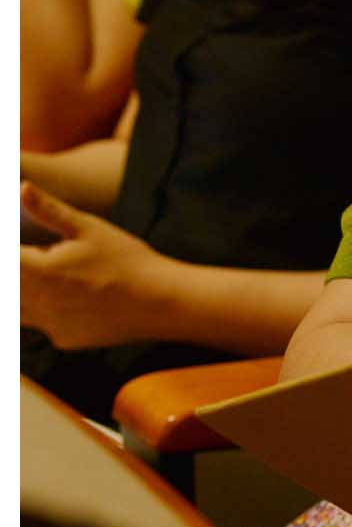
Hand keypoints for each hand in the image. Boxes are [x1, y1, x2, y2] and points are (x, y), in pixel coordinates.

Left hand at [19, 181, 172, 349]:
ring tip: (48, 280)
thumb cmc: (127, 260)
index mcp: (38, 270)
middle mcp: (37, 301)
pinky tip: (69, 301)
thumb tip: (21, 188)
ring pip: (15, 312)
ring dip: (22, 295)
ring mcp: (50, 324)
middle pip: (8, 287)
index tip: (22, 246)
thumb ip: (49, 210)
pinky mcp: (65, 339)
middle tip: (36, 259)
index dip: (11, 249)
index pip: (5, 259)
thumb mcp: (91, 228)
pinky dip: (45, 313)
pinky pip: (42, 326)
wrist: (161, 302)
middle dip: (16, 270)